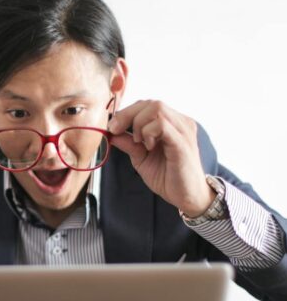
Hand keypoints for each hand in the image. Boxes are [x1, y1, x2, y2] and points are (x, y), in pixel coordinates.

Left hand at [109, 100, 214, 216]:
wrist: (188, 197)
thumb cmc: (168, 177)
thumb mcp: (141, 158)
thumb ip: (129, 144)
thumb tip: (111, 133)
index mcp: (172, 123)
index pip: (148, 105)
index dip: (127, 112)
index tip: (112, 127)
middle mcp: (181, 122)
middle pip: (151, 103)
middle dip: (128, 115)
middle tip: (115, 130)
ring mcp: (183, 131)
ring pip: (157, 108)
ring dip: (139, 124)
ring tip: (139, 142)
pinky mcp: (182, 143)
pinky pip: (162, 125)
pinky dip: (148, 132)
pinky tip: (147, 146)